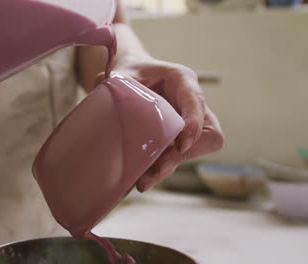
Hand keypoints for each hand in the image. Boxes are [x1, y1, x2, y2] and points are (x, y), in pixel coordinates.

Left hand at [96, 56, 223, 191]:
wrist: (132, 80)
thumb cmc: (131, 73)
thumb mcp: (122, 73)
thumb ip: (115, 82)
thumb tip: (101, 85)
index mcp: (181, 80)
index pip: (196, 101)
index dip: (194, 123)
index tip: (181, 144)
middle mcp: (191, 104)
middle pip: (207, 134)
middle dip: (186, 154)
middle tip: (159, 168)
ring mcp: (189, 124)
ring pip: (194, 151)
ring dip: (170, 166)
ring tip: (144, 180)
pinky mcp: (178, 141)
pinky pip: (178, 158)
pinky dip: (161, 169)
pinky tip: (142, 177)